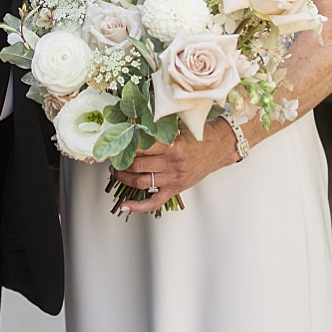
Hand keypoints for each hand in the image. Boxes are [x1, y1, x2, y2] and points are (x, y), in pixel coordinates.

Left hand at [111, 119, 240, 213]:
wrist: (219, 147)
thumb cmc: (198, 135)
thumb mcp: (178, 127)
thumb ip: (157, 128)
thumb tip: (132, 126)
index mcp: (172, 145)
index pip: (140, 148)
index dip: (123, 147)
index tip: (113, 144)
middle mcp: (173, 163)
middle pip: (137, 166)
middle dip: (119, 163)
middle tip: (112, 159)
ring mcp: (175, 178)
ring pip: (141, 182)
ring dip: (123, 178)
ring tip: (116, 172)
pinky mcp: (177, 189)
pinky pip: (155, 201)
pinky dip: (138, 206)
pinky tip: (124, 205)